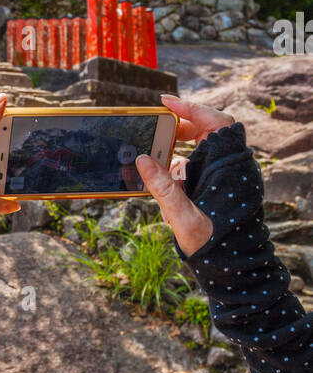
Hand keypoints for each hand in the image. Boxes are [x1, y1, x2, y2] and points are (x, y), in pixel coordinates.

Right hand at [135, 93, 234, 256]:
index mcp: (227, 168)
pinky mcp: (212, 190)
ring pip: (199, 151)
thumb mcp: (184, 217)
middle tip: (154, 127)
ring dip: (175, 150)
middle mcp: (226, 168)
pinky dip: (175, 169)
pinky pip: (194, 170)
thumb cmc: (214, 244)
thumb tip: (142, 160)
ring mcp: (219, 178)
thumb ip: (162, 188)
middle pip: (206, 133)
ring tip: (150, 155)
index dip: (193, 108)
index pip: (216, 123)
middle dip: (179, 127)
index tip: (166, 102)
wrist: (231, 270)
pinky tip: (157, 179)